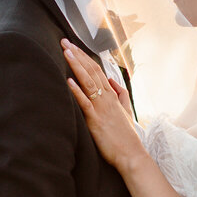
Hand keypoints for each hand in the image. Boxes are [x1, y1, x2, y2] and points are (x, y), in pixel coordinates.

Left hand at [62, 41, 144, 171]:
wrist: (132, 155)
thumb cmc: (127, 136)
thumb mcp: (126, 111)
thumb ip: (121, 94)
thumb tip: (112, 80)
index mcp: (112, 96)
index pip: (97, 71)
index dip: (84, 57)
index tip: (73, 46)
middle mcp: (107, 98)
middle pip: (91, 71)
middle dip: (77, 55)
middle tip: (64, 41)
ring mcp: (101, 108)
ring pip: (88, 82)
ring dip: (76, 65)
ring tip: (66, 52)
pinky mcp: (96, 120)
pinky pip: (85, 103)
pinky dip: (77, 91)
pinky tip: (68, 80)